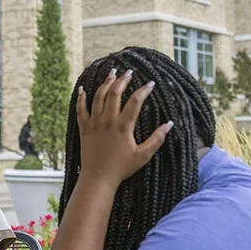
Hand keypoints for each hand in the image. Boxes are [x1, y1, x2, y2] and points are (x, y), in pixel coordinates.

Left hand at [76, 68, 171, 187]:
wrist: (98, 178)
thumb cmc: (122, 168)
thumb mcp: (143, 156)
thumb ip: (157, 139)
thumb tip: (170, 124)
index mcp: (123, 127)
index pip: (135, 102)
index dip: (144, 90)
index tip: (151, 83)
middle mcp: (107, 121)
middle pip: (114, 94)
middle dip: (122, 80)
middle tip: (129, 71)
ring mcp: (94, 123)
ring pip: (98, 97)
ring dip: (105, 83)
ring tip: (112, 73)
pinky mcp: (84, 128)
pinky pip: (81, 109)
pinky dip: (81, 98)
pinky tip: (83, 89)